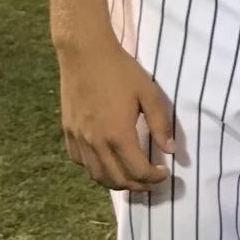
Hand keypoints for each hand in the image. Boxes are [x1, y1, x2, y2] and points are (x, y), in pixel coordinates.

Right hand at [56, 34, 174, 191]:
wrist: (85, 53)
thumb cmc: (120, 70)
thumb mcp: (148, 92)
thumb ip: (160, 123)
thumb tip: (171, 150)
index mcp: (119, 135)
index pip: (138, 171)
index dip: (154, 178)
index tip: (164, 173)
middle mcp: (96, 143)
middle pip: (117, 180)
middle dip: (138, 186)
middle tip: (151, 180)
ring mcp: (79, 139)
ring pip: (97, 175)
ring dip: (116, 182)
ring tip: (131, 177)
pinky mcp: (68, 132)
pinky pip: (80, 162)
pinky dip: (95, 169)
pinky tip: (106, 162)